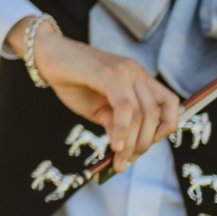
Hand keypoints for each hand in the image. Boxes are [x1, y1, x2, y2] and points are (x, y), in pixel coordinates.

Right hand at [15, 22, 182, 169]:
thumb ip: (115, 123)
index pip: (170, 103)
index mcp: (139, 78)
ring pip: (141, 113)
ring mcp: (124, 71)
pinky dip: (122, 130)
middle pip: (154, 114)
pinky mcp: (109, 74)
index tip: (146, 145)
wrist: (46, 55)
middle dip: (143, 143)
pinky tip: (114, 145)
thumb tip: (125, 148)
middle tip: (127, 160)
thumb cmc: (71, 80)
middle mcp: (136, 72)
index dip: (166, 127)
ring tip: (119, 159)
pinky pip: (124, 107)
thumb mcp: (98, 107)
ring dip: (132, 142)